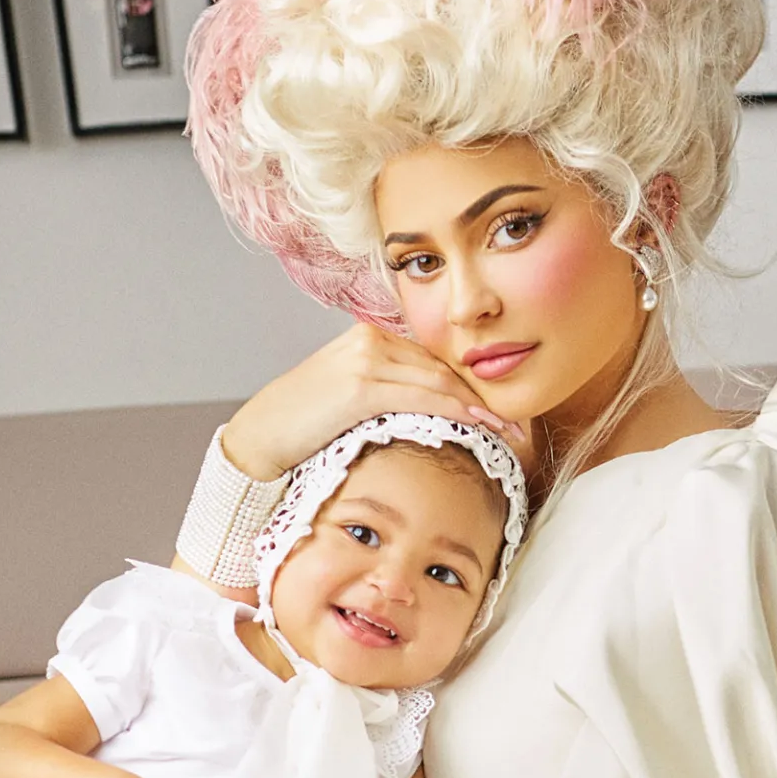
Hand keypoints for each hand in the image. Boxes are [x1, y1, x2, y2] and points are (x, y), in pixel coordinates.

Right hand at [220, 322, 527, 481]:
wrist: (259, 438)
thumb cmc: (302, 427)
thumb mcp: (348, 402)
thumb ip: (386, 396)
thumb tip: (429, 416)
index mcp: (370, 339)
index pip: (434, 362)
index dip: (472, 386)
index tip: (501, 411)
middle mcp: (370, 340)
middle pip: (442, 368)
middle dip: (484, 395)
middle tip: (518, 424)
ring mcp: (365, 359)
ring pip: (437, 381)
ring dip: (478, 407)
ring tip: (509, 430)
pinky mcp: (360, 385)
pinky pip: (421, 397)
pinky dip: (454, 410)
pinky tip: (478, 425)